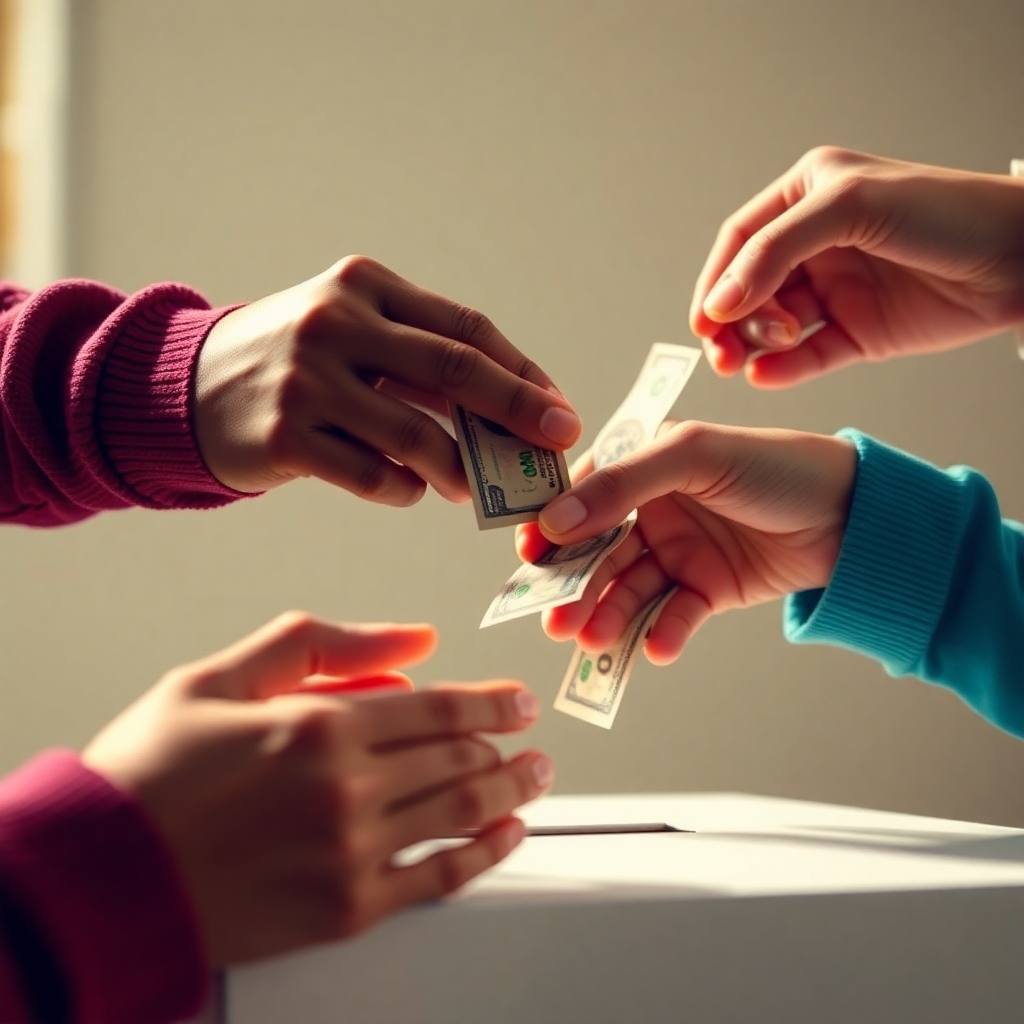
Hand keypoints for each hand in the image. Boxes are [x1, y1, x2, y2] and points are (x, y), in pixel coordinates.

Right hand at [83, 612, 551, 965]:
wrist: (100, 877)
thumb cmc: (151, 771)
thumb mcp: (221, 676)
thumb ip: (319, 645)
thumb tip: (413, 638)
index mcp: (321, 725)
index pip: (437, 707)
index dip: (491, 702)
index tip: (520, 701)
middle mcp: (347, 789)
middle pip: (457, 758)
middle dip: (505, 745)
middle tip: (531, 739)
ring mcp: (351, 854)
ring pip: (459, 813)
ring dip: (510, 793)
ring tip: (535, 779)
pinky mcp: (344, 910)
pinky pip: (437, 880)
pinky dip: (484, 857)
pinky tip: (507, 839)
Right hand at [194, 255, 581, 502]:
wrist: (185, 388)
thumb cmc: (294, 363)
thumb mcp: (351, 335)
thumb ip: (418, 363)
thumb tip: (509, 416)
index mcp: (364, 286)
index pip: (466, 328)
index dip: (521, 373)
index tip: (559, 411)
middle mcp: (337, 323)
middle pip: (455, 370)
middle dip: (518, 411)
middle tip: (558, 445)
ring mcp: (309, 380)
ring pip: (418, 434)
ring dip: (460, 469)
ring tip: (470, 487)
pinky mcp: (286, 437)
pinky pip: (374, 476)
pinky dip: (405, 491)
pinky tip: (409, 491)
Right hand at [516, 422, 856, 663]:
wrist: (852, 514)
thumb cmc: (774, 465)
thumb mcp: (694, 456)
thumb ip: (623, 484)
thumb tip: (554, 520)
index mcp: (643, 464)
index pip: (582, 496)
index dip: (551, 526)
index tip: (527, 556)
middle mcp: (652, 509)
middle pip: (599, 553)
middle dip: (575, 587)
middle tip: (553, 619)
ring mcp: (678, 552)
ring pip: (629, 590)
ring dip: (609, 616)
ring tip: (593, 641)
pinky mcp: (705, 589)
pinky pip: (673, 614)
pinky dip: (663, 632)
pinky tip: (658, 647)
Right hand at [689, 147, 1023, 386]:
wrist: (1021, 257)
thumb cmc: (947, 212)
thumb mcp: (848, 208)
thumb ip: (774, 250)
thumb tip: (718, 301)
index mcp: (808, 197)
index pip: (740, 241)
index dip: (715, 281)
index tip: (703, 321)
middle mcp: (815, 244)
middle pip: (749, 288)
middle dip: (731, 321)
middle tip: (723, 351)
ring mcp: (836, 290)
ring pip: (772, 326)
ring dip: (754, 345)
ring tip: (759, 356)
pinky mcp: (856, 333)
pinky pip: (805, 358)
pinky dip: (782, 370)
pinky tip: (767, 376)